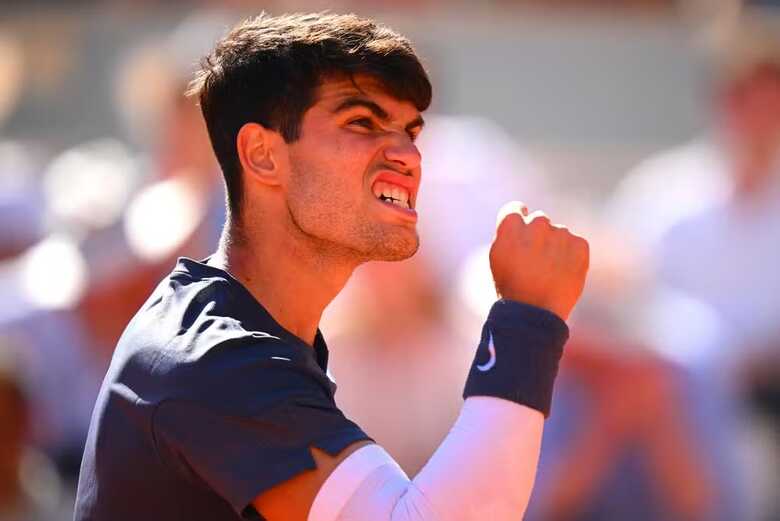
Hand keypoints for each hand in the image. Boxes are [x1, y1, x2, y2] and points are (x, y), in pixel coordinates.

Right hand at [489, 201, 588, 320]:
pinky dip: (571, 257)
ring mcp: (560, 233)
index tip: (521, 234)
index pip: (516, 208)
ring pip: (559, 234)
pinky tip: (562, 274)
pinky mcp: (580, 245)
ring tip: (549, 273)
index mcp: (511, 225)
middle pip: (539, 220)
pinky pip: (575, 244)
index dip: (518, 221)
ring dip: (556, 247)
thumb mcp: (498, 258)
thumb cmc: (510, 288)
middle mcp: (536, 223)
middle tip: (535, 261)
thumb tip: (522, 223)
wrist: (534, 312)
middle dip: (538, 235)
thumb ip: (509, 235)